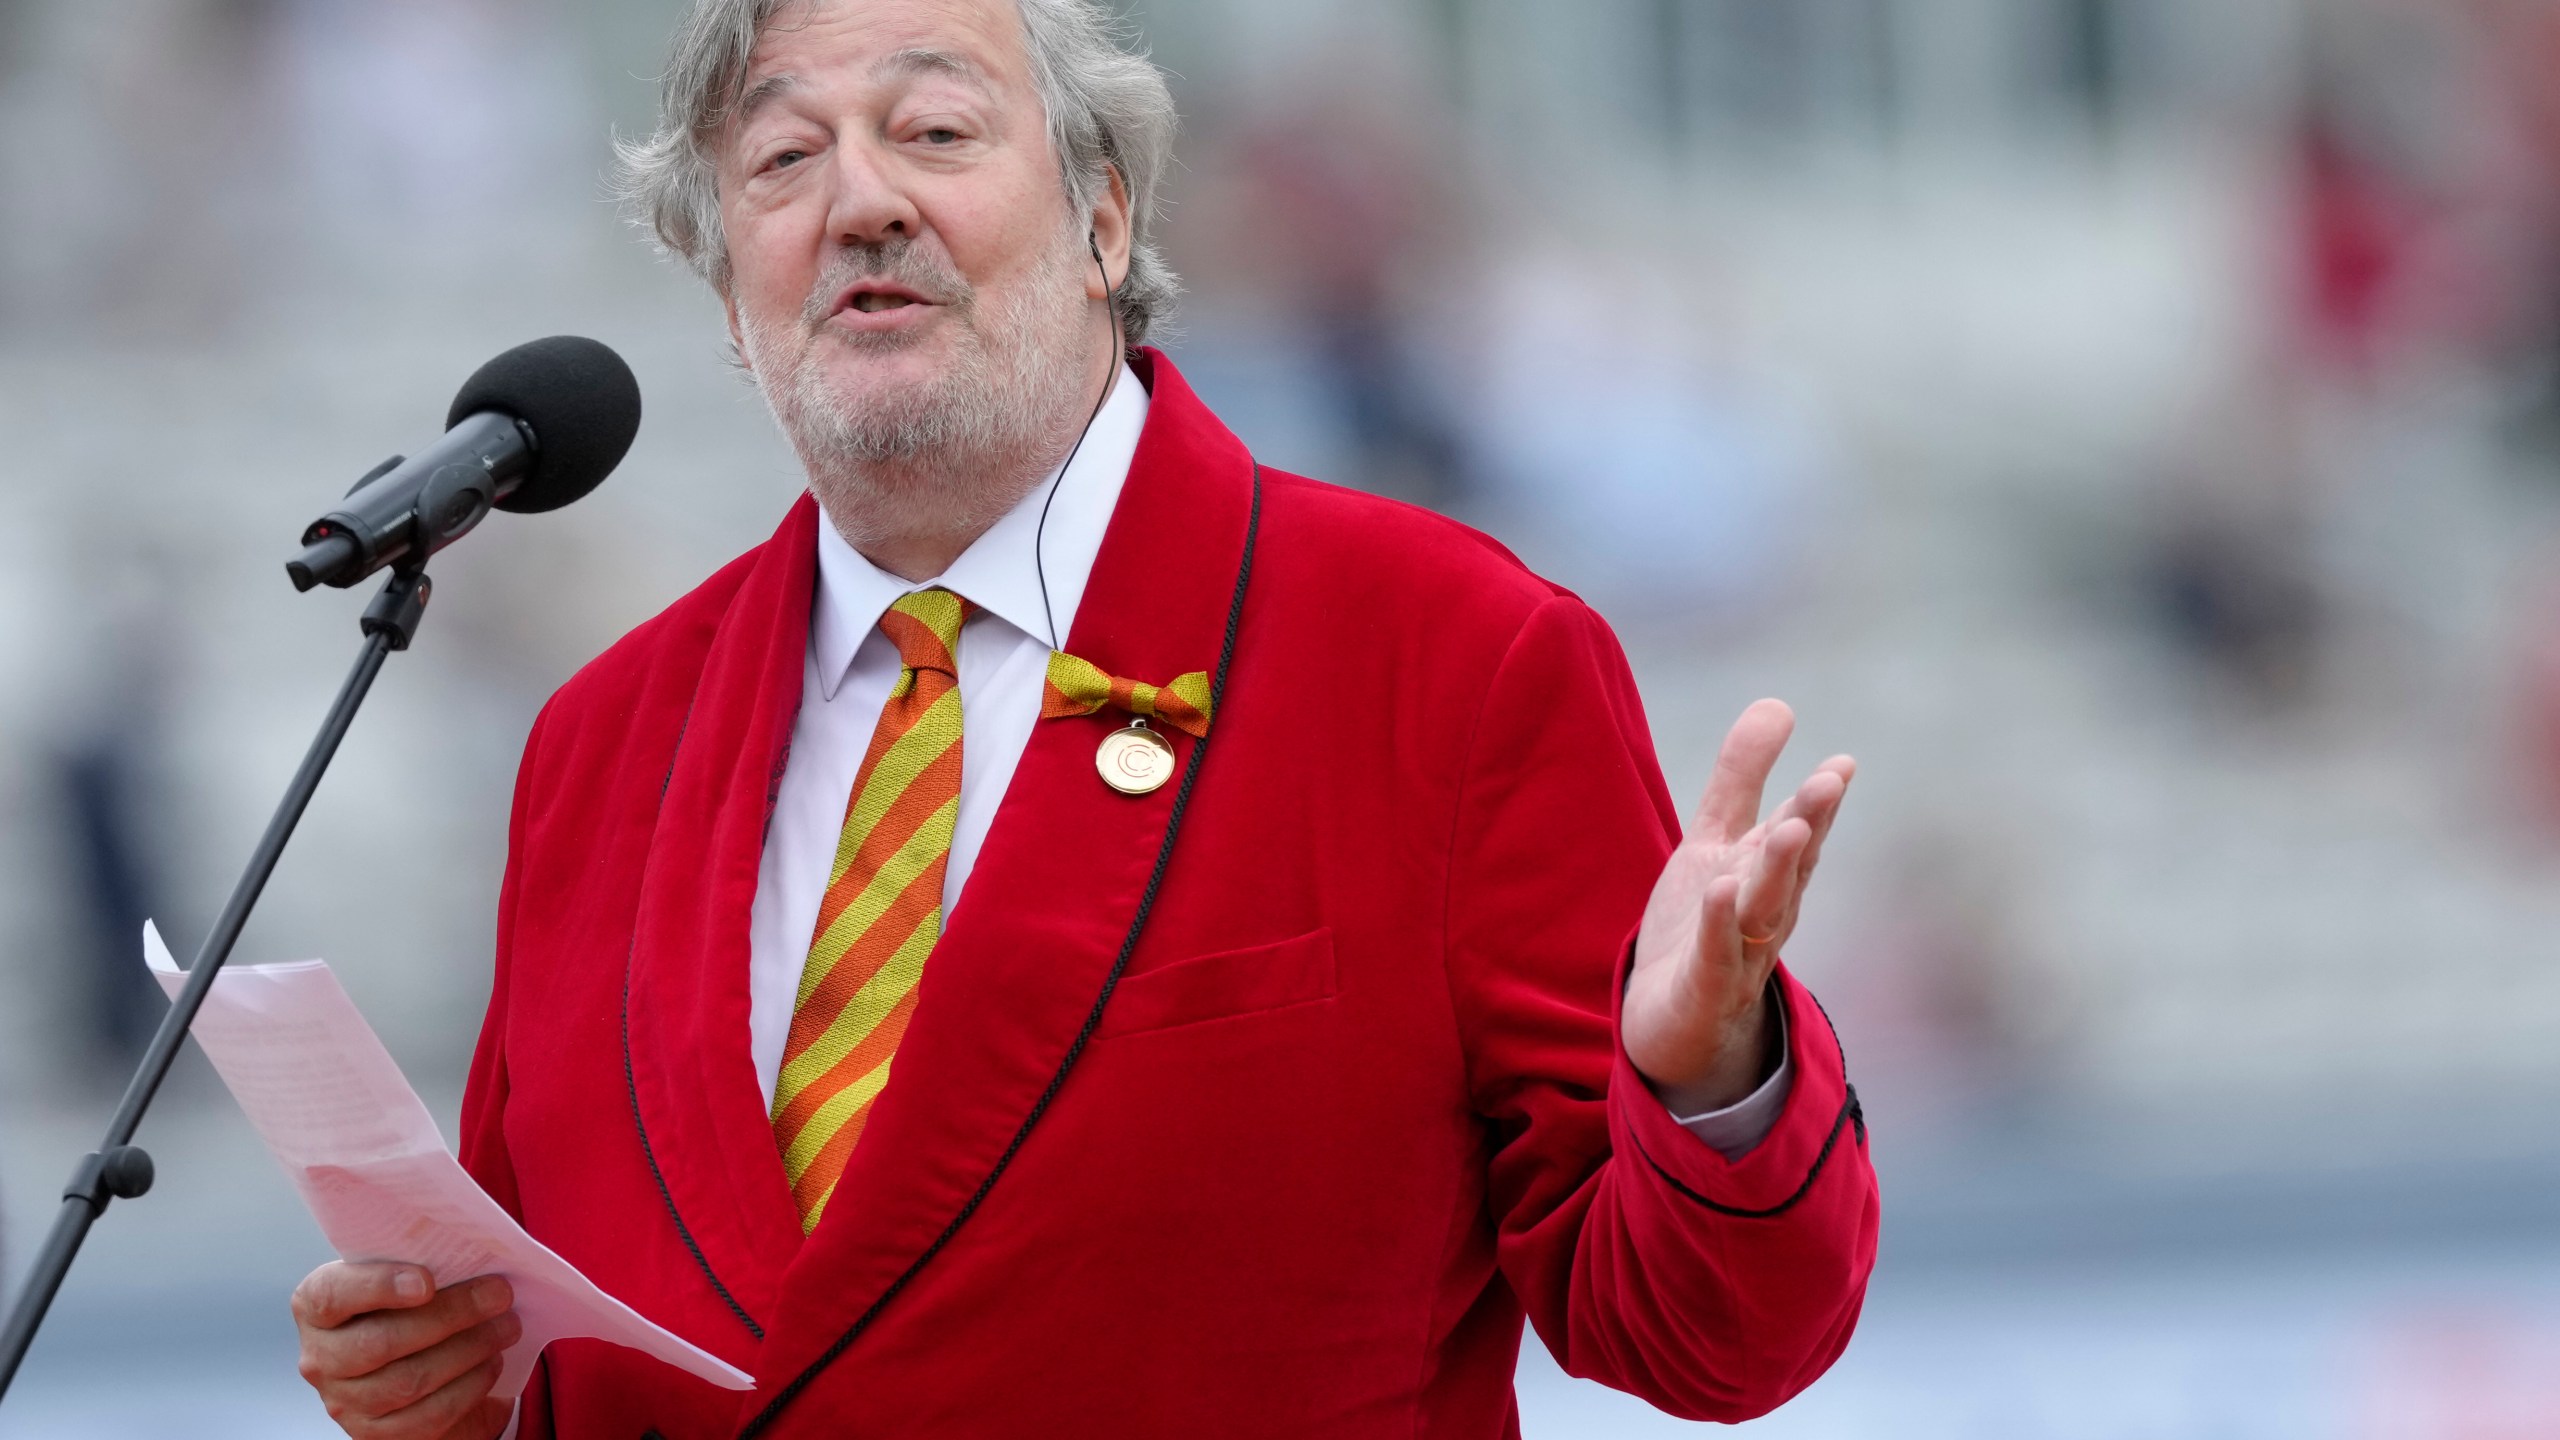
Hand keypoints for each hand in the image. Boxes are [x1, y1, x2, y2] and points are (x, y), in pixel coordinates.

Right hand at [291, 1262, 518, 1439]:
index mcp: (315, 1307)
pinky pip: (428, 1415)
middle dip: (450, 1315)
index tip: (427, 1281)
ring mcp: (344, 1402)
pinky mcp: (376, 1434)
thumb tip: (475, 1254)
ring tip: (507, 1326)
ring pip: (409, 1381)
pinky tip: (492, 1363)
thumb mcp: (405, 1275)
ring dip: (469, 1350)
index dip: (377, 1287)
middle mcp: (321, 1358)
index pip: (331, 1297)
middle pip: (381, 1342)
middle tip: (499, 1294)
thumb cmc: (410, 1304)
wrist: (417, 1358)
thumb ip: (420, 1263)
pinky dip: (469, 1387)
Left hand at [1624, 699, 1854, 1116]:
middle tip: (1830, 780)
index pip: (1797, 832)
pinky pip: (1718, 956)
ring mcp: (1739, 953)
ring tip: (1788, 828)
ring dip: (1778, 870)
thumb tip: (1778, 703)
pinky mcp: (1705, 989)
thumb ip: (1742, 776)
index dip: (1818, 800)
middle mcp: (1765, 912)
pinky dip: (1722, 925)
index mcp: (1768, 874)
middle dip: (1811, 823)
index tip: (1840, 763)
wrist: (1675, 1025)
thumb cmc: (1704, 923)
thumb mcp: (1716, 840)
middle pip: (1791, 865)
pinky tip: (1723, 890)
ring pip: (1765, 909)